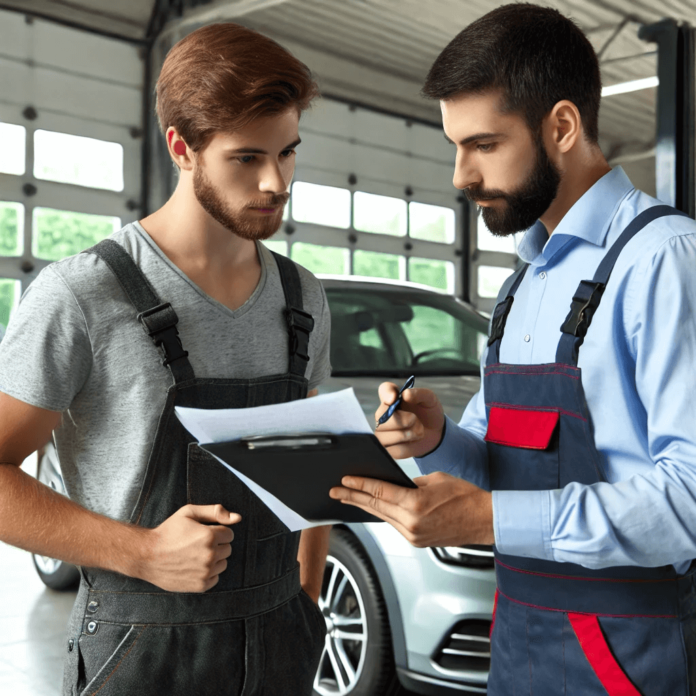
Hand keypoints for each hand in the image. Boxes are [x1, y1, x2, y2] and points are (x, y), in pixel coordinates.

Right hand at [140, 504, 240, 591]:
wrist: (147, 555)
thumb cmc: (168, 531)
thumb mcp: (189, 512)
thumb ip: (215, 511)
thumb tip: (238, 518)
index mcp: (210, 536)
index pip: (229, 534)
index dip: (217, 532)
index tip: (203, 533)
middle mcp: (210, 555)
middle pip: (228, 549)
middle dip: (217, 545)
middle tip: (197, 544)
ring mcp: (206, 571)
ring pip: (223, 563)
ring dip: (214, 559)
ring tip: (195, 555)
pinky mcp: (201, 585)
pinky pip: (216, 578)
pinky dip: (208, 573)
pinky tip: (194, 567)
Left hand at [330, 472, 492, 546]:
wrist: (483, 520)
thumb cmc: (465, 496)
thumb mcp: (434, 479)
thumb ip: (410, 483)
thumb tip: (394, 484)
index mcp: (415, 504)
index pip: (379, 492)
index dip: (359, 485)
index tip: (344, 480)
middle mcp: (411, 523)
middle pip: (375, 506)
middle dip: (353, 497)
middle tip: (336, 491)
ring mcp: (413, 535)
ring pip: (383, 517)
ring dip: (365, 507)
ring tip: (349, 498)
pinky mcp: (417, 541)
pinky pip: (394, 525)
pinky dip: (383, 514)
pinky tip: (374, 508)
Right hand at [374, 382, 444, 458]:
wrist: (435, 432)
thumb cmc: (428, 413)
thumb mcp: (430, 400)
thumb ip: (420, 394)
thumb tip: (406, 394)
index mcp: (392, 398)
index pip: (384, 390)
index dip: (386, 394)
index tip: (394, 399)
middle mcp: (383, 414)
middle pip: (381, 417)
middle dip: (403, 421)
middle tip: (416, 420)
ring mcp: (382, 432)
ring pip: (384, 437)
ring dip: (407, 435)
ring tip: (418, 431)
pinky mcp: (387, 449)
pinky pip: (394, 450)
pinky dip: (408, 447)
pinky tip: (412, 441)